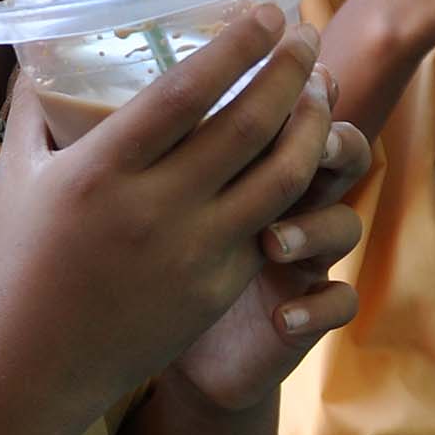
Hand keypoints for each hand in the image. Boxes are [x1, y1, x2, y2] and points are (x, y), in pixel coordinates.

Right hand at [0, 8, 334, 434]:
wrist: (35, 371)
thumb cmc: (16, 265)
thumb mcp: (16, 176)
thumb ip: (34, 108)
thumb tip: (39, 47)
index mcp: (101, 171)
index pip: (187, 91)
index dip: (236, 46)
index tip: (265, 10)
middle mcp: (155, 208)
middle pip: (249, 123)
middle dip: (291, 68)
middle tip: (308, 34)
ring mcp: (195, 253)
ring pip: (282, 176)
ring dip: (311, 124)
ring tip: (318, 89)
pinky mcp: (218, 289)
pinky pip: (270, 225)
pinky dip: (293, 184)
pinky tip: (300, 153)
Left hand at [174, 104, 370, 411]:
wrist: (181, 351)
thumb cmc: (161, 264)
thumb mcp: (156, 200)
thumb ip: (152, 150)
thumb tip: (89, 94)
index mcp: (257, 166)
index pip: (292, 116)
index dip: (303, 99)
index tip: (295, 82)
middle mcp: (292, 204)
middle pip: (341, 158)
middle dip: (330, 144)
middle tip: (315, 146)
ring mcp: (306, 260)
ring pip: (345, 226)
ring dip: (318, 228)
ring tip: (275, 242)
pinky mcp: (307, 315)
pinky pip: (338, 304)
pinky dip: (318, 308)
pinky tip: (284, 318)